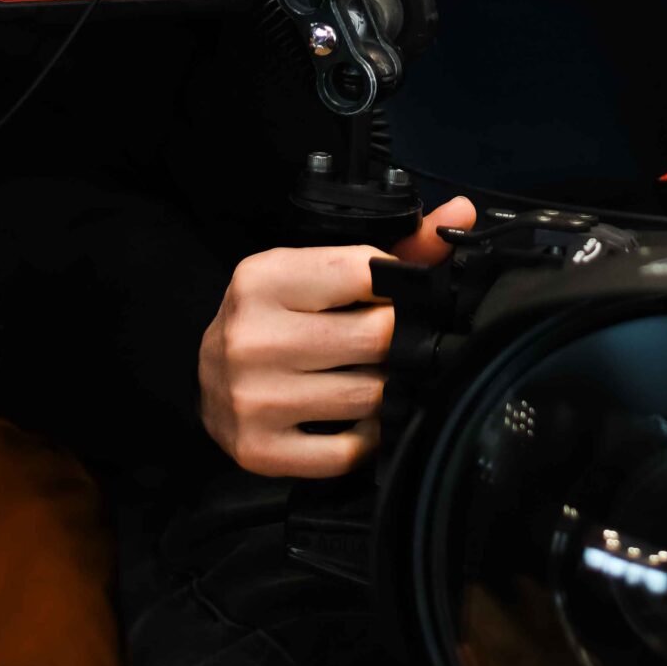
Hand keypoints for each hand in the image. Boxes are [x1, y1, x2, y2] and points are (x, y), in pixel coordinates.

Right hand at [199, 196, 476, 476]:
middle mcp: (253, 337)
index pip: (365, 272)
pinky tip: (364, 419)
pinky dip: (370, 437)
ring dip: (390, 389)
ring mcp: (253, 399)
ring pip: (369, 397)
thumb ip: (395, 246)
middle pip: (376, 338)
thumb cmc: (276, 314)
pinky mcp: (259, 451)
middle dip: (401, 339)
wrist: (204, 374)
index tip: (398, 295)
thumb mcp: (318, 271)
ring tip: (384, 377)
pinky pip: (347, 452)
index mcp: (264, 278)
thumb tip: (463, 213)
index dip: (397, 285)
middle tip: (402, 342)